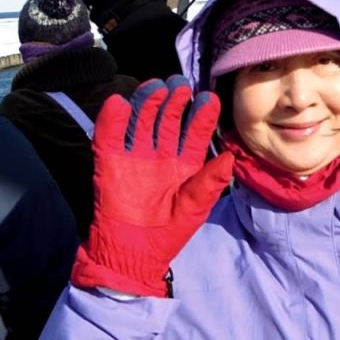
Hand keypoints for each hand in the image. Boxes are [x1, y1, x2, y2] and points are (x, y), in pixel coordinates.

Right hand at [71, 75, 234, 296]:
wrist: (132, 254)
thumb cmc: (168, 233)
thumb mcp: (194, 208)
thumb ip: (211, 182)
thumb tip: (230, 155)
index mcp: (184, 163)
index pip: (195, 132)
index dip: (202, 115)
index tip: (209, 99)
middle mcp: (160, 154)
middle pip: (168, 118)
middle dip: (175, 99)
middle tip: (180, 84)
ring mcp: (134, 155)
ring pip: (141, 119)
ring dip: (147, 101)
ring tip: (156, 87)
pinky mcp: (108, 161)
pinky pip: (108, 136)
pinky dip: (110, 118)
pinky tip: (118, 103)